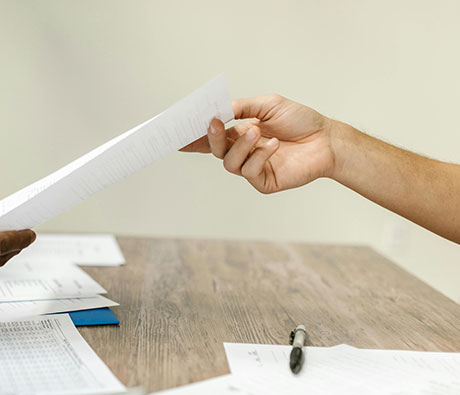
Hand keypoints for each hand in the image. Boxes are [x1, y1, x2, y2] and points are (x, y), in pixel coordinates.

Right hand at [181, 95, 336, 193]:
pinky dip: (259, 156)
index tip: (177, 136)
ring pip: (229, 162)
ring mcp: (251, 168)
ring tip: (258, 132)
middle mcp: (242, 151)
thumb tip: (218, 110)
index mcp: (239, 133)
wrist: (326, 139)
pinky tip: (273, 145)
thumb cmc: (300, 121)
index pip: (211, 137)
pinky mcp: (263, 181)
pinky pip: (249, 171)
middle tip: (214, 122)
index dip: (193, 138)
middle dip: (211, 137)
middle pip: (214, 149)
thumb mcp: (267, 104)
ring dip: (241, 145)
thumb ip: (241, 107)